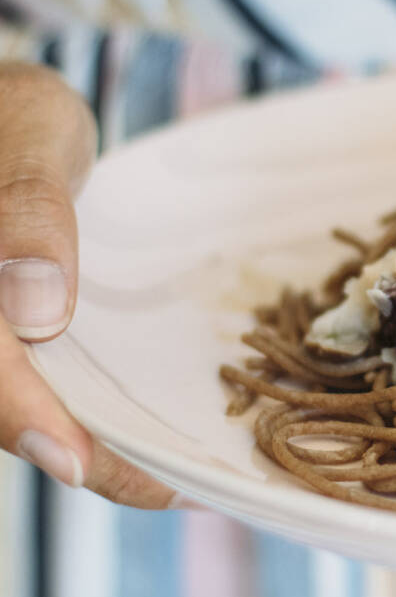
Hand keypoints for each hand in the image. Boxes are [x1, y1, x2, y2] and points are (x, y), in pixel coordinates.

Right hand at [0, 64, 182, 507]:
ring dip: (97, 441)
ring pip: (31, 401)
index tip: (78, 462)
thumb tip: (38, 311)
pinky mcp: (22, 332)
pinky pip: (55, 380)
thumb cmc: (11, 111)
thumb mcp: (25, 130)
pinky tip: (158, 420)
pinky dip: (101, 409)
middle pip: (5, 402)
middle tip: (169, 485)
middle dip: (80, 453)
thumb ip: (24, 209)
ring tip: (177, 471)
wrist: (5, 115)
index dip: (22, 416)